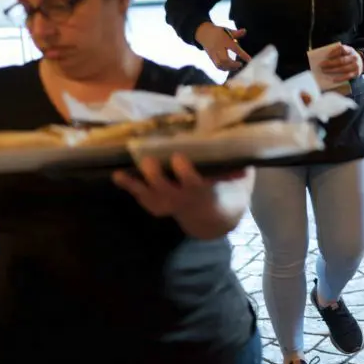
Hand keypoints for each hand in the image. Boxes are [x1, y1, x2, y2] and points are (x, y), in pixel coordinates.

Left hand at [112, 154, 248, 218]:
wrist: (210, 215)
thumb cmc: (223, 187)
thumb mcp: (236, 182)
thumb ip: (238, 168)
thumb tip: (245, 148)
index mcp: (202, 190)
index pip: (193, 182)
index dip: (185, 172)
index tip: (179, 158)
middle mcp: (181, 197)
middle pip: (165, 188)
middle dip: (155, 176)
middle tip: (148, 160)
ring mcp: (165, 202)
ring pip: (148, 194)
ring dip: (136, 184)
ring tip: (122, 173)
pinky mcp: (153, 202)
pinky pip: (139, 195)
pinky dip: (129, 186)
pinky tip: (118, 175)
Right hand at [195, 23, 251, 71]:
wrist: (203, 33)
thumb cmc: (218, 32)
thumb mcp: (227, 30)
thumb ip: (236, 33)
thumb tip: (245, 31)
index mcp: (224, 41)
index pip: (235, 48)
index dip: (242, 55)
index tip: (249, 60)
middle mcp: (218, 48)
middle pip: (224, 59)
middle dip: (233, 64)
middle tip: (240, 64)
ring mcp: (214, 54)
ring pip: (220, 64)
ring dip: (229, 68)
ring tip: (236, 67)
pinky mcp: (211, 57)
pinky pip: (217, 66)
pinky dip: (224, 69)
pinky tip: (230, 68)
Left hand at [317, 43, 362, 81]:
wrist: (361, 62)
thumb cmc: (349, 57)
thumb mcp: (346, 52)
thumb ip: (338, 53)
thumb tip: (325, 58)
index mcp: (350, 50)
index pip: (342, 49)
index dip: (334, 52)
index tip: (327, 56)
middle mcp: (354, 57)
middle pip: (341, 60)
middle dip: (330, 63)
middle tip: (321, 65)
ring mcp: (356, 66)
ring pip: (343, 69)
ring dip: (333, 70)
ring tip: (325, 71)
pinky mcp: (356, 73)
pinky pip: (347, 76)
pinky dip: (340, 78)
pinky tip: (333, 79)